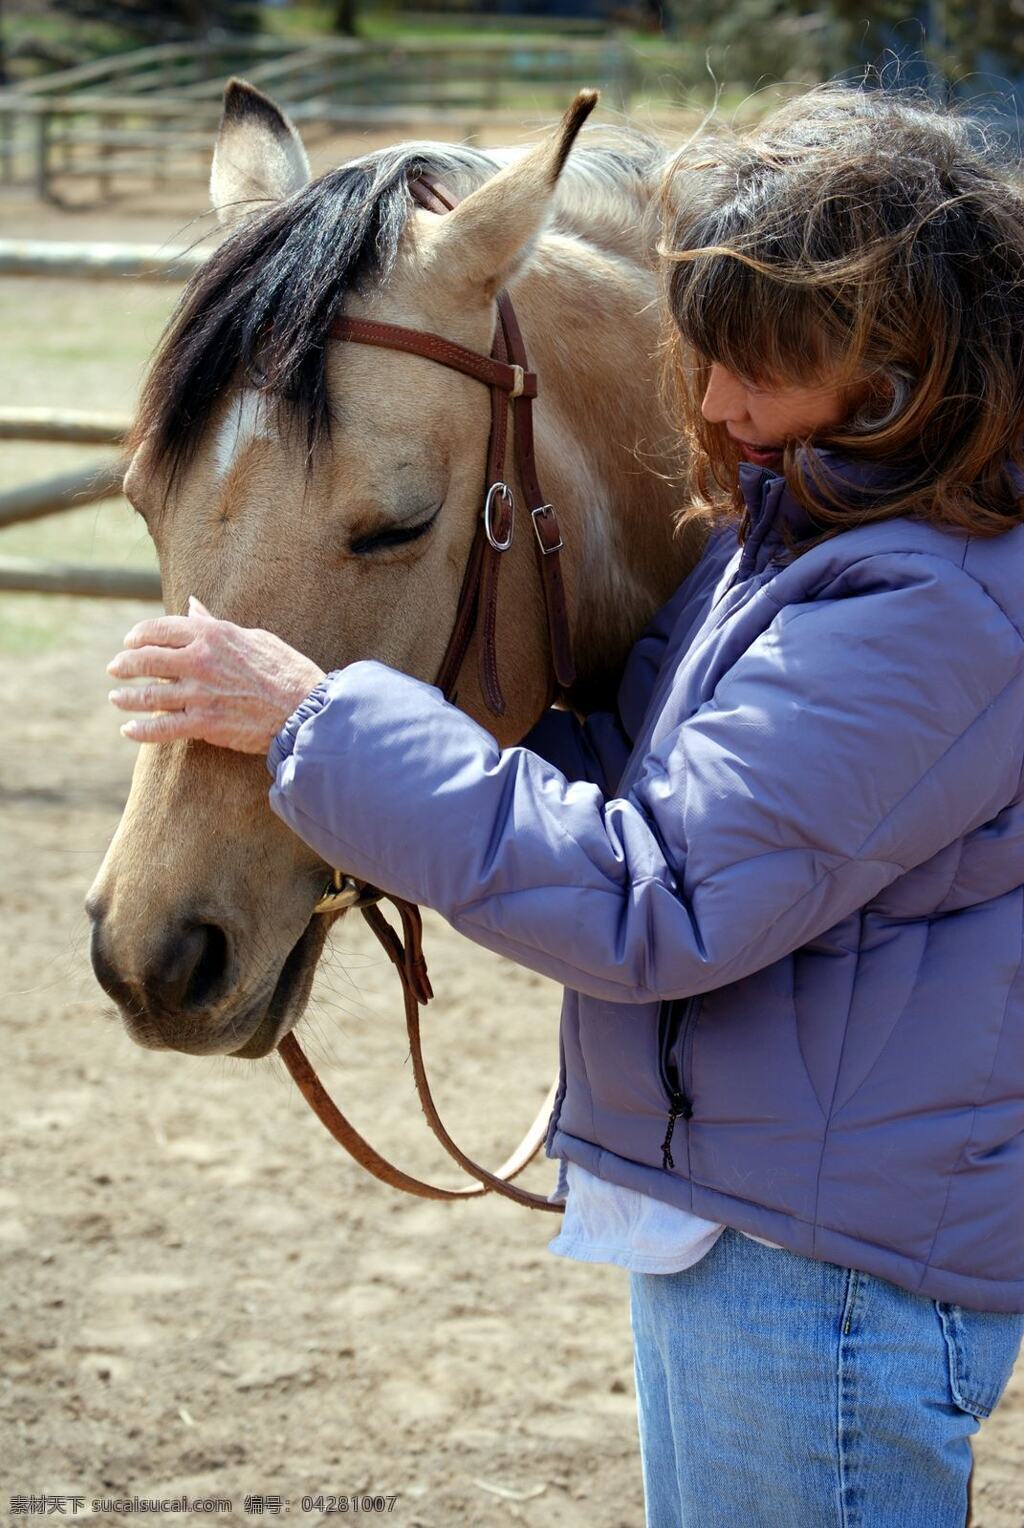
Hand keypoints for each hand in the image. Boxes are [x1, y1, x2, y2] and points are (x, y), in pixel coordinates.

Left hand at [107, 596, 325, 753]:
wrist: (303, 708)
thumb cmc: (285, 670)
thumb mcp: (252, 637)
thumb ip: (216, 623)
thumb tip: (192, 606)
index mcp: (212, 634)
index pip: (160, 628)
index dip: (139, 634)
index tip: (130, 641)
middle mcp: (200, 660)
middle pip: (146, 659)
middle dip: (125, 664)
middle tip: (115, 669)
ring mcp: (199, 693)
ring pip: (148, 695)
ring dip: (126, 697)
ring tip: (116, 698)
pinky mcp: (203, 723)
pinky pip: (162, 728)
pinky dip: (141, 730)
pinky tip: (129, 730)